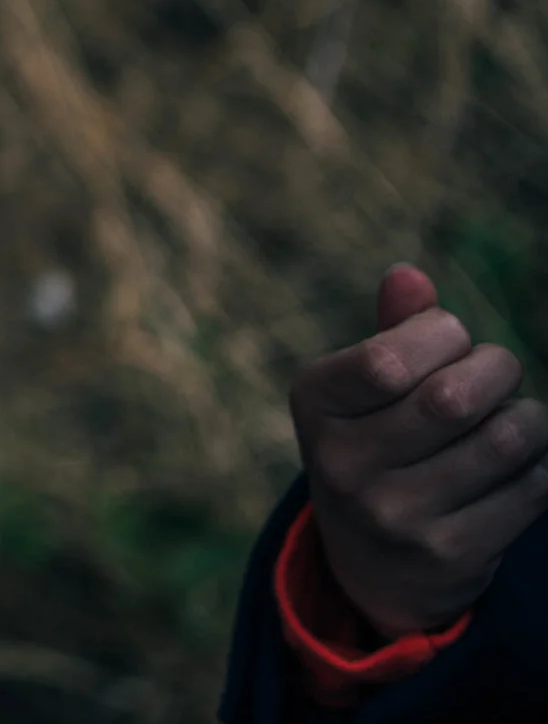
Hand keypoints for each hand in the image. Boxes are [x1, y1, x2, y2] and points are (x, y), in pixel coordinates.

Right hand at [291, 263, 547, 637]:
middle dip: (498, 368)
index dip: (442, 334)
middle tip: (498, 372)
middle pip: (454, 398)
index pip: (389, 359)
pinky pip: (533, 488)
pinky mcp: (449, 552)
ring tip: (515, 418)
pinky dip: (541, 464)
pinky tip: (519, 465)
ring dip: (530, 417)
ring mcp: (394, 515)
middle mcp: (342, 464)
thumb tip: (408, 274)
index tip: (449, 339)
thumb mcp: (365, 389)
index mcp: (314, 404)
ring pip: (504, 440)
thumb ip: (391, 331)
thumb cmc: (378, 444)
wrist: (373, 564)